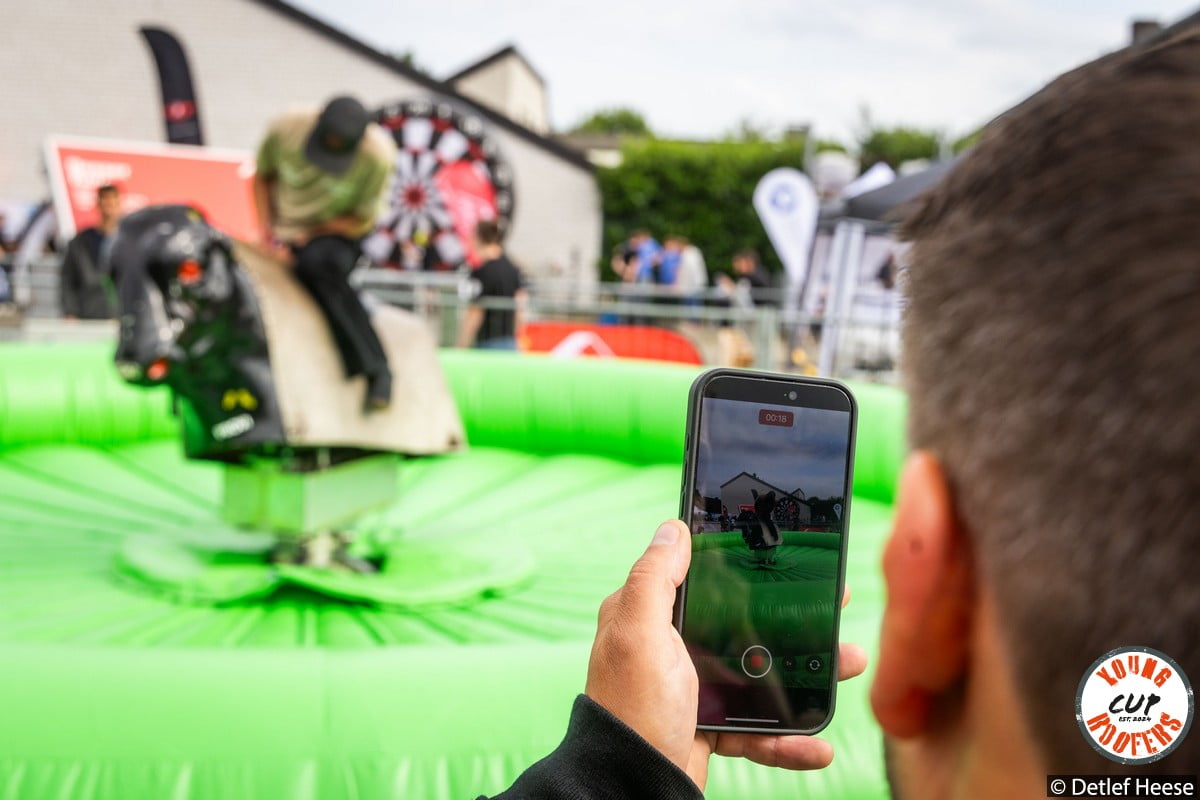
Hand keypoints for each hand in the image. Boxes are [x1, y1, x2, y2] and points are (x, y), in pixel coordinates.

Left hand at [586, 520, 867, 789]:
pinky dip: (788, 738)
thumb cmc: (632, 707)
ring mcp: (693, 688)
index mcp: (651, 617)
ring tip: (847, 665)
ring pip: (761, 673)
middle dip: (795, 619)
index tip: (790, 556)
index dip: (746, 564)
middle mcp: (670, 648)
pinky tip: (816, 743)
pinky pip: (759, 728)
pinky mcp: (710, 725)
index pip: (703, 577)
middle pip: (743, 623)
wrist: (633, 785)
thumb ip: (655, 580)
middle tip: (837, 606)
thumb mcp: (639, 633)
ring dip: (808, 674)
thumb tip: (672, 528)